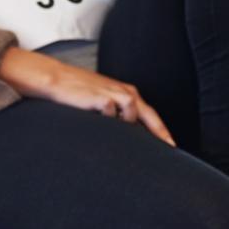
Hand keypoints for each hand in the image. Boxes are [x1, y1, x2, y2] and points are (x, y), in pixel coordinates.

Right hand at [0, 47, 174, 144]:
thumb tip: (129, 136)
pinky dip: (112, 120)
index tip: (172, 148)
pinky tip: (104, 128)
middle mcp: (125, 92)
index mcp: (128, 93)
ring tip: (123, 141)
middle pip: (150, 114)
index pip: (151, 115)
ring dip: (130, 126)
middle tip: (169, 149)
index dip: (162, 132)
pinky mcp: (99, 97)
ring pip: (133, 112)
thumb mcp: (104, 101)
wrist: (56, 79)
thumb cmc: (79, 92)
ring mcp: (113, 94)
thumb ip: (118, 115)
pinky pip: (113, 111)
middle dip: (160, 133)